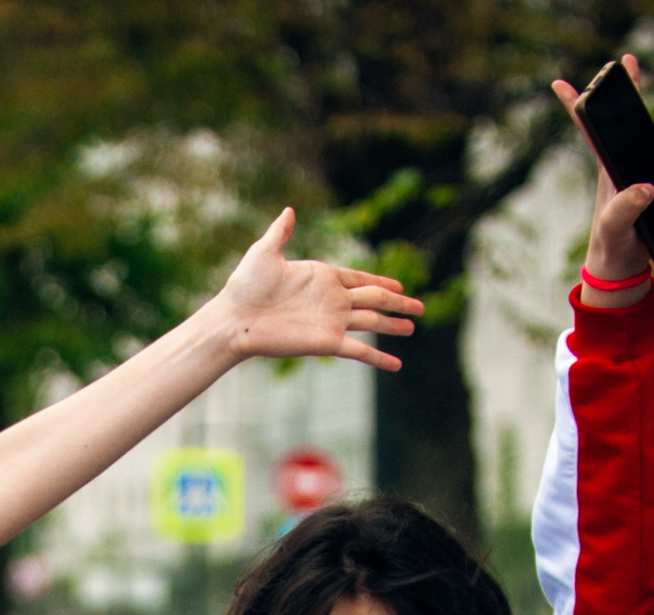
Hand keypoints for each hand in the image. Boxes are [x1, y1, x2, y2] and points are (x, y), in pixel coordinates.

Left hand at [219, 209, 423, 371]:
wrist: (234, 319)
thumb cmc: (244, 286)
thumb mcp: (264, 252)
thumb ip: (280, 232)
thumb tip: (289, 210)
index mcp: (322, 277)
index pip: (360, 279)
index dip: (380, 282)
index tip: (399, 286)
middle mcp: (331, 300)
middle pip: (374, 300)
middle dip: (397, 303)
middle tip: (419, 308)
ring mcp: (331, 322)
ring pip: (372, 322)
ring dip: (393, 326)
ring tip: (411, 329)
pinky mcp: (326, 342)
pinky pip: (360, 350)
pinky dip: (379, 358)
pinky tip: (396, 366)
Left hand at [549, 55, 653, 295]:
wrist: (624, 266)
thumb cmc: (611, 244)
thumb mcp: (613, 227)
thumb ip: (625, 208)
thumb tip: (648, 188)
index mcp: (607, 169)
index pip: (591, 132)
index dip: (576, 107)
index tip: (560, 84)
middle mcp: (627, 166)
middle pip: (638, 124)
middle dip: (637, 93)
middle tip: (632, 66)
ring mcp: (647, 175)